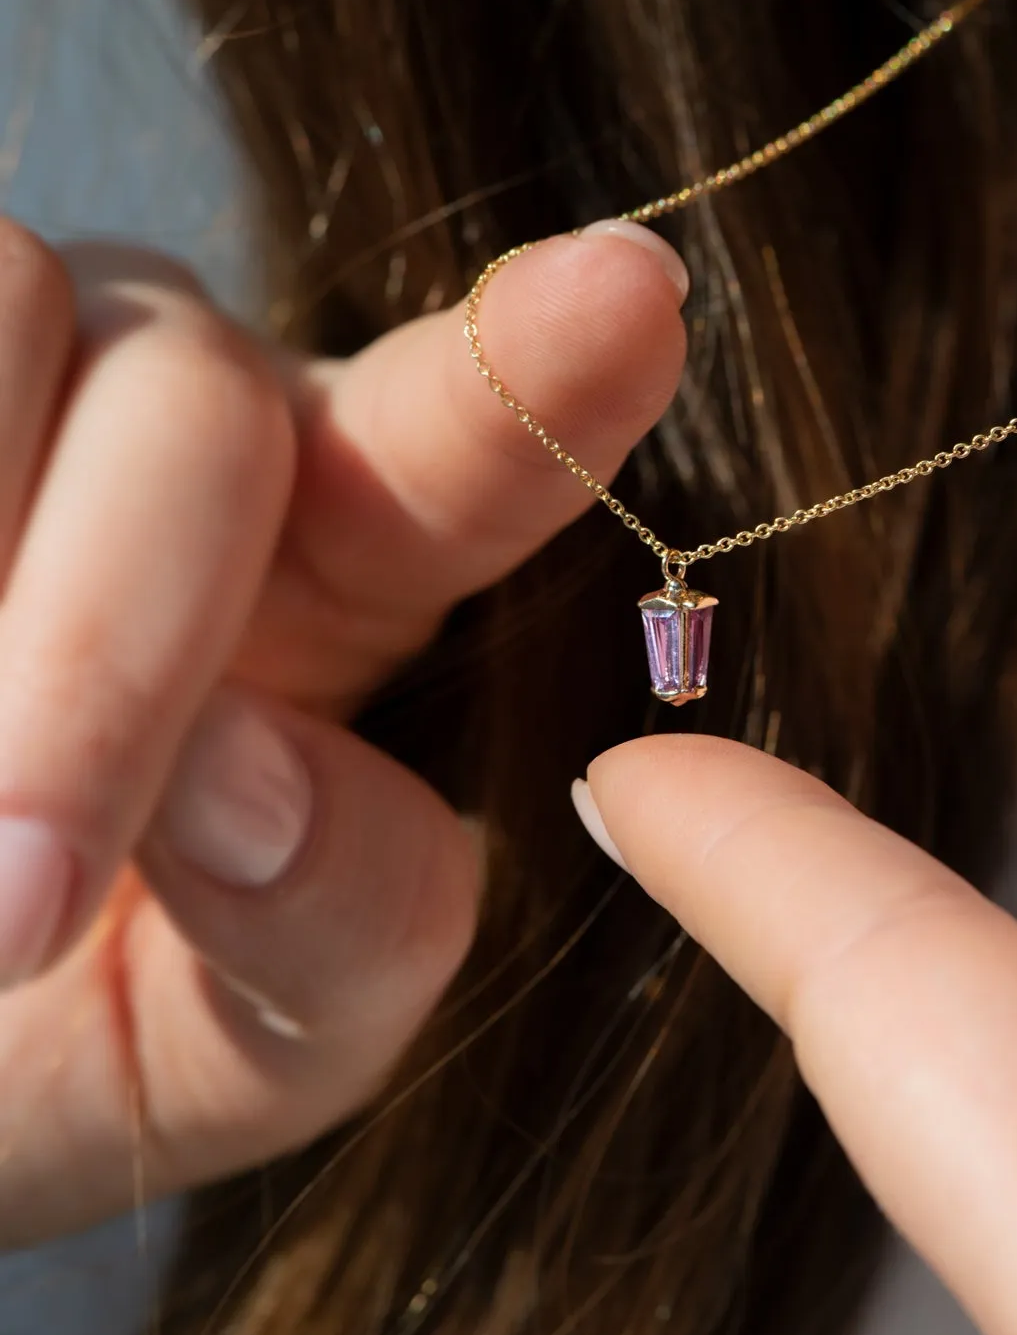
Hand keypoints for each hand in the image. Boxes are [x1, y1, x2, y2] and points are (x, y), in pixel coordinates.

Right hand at [0, 216, 686, 1245]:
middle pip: (199, 409)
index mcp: (356, 555)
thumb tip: (251, 786)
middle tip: (17, 908)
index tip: (636, 295)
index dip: (540, 374)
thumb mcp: (239, 1038)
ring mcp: (37, 354)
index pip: (466, 444)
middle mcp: (205, 416)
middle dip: (109, 657)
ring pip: (14, 314)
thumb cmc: (66, 1023)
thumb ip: (324, 931)